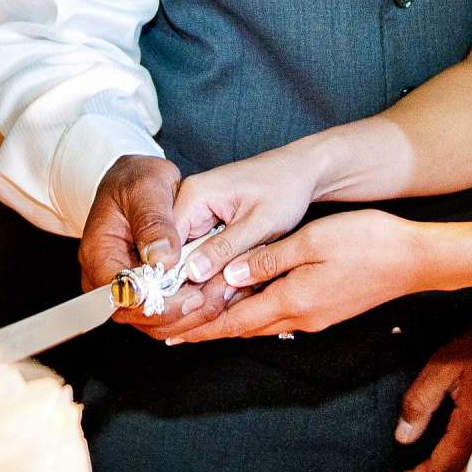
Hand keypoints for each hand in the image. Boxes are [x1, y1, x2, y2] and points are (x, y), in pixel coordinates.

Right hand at [79, 155, 217, 338]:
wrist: (132, 181)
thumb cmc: (134, 180)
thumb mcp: (145, 188)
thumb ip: (153, 222)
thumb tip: (162, 259)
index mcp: (99, 254)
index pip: (123, 295)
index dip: (160, 302)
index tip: (194, 295)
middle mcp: (105, 280)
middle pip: (141, 316)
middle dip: (183, 313)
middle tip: (219, 294)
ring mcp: (124, 290)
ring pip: (156, 323)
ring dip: (192, 315)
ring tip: (224, 293)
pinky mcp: (143, 292)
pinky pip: (166, 314)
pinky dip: (191, 309)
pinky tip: (216, 293)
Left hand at [166, 209, 422, 343]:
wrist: (414, 259)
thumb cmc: (367, 242)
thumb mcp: (312, 242)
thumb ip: (268, 260)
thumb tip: (230, 276)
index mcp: (293, 300)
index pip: (235, 321)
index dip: (201, 326)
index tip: (170, 332)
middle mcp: (300, 318)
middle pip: (243, 329)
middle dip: (207, 330)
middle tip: (173, 331)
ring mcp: (315, 317)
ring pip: (261, 325)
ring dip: (229, 324)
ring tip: (198, 322)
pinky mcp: (326, 311)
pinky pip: (279, 317)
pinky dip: (253, 315)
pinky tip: (244, 307)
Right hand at [170, 145, 325, 289]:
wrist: (304, 171)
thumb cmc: (286, 188)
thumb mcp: (259, 222)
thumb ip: (225, 248)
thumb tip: (192, 273)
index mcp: (194, 195)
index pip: (167, 242)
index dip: (175, 274)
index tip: (195, 300)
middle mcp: (190, 202)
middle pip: (175, 251)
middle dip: (195, 278)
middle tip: (220, 298)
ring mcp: (199, 213)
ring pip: (191, 255)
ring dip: (208, 274)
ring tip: (231, 289)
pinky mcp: (211, 223)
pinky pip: (205, 251)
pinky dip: (218, 267)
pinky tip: (234, 278)